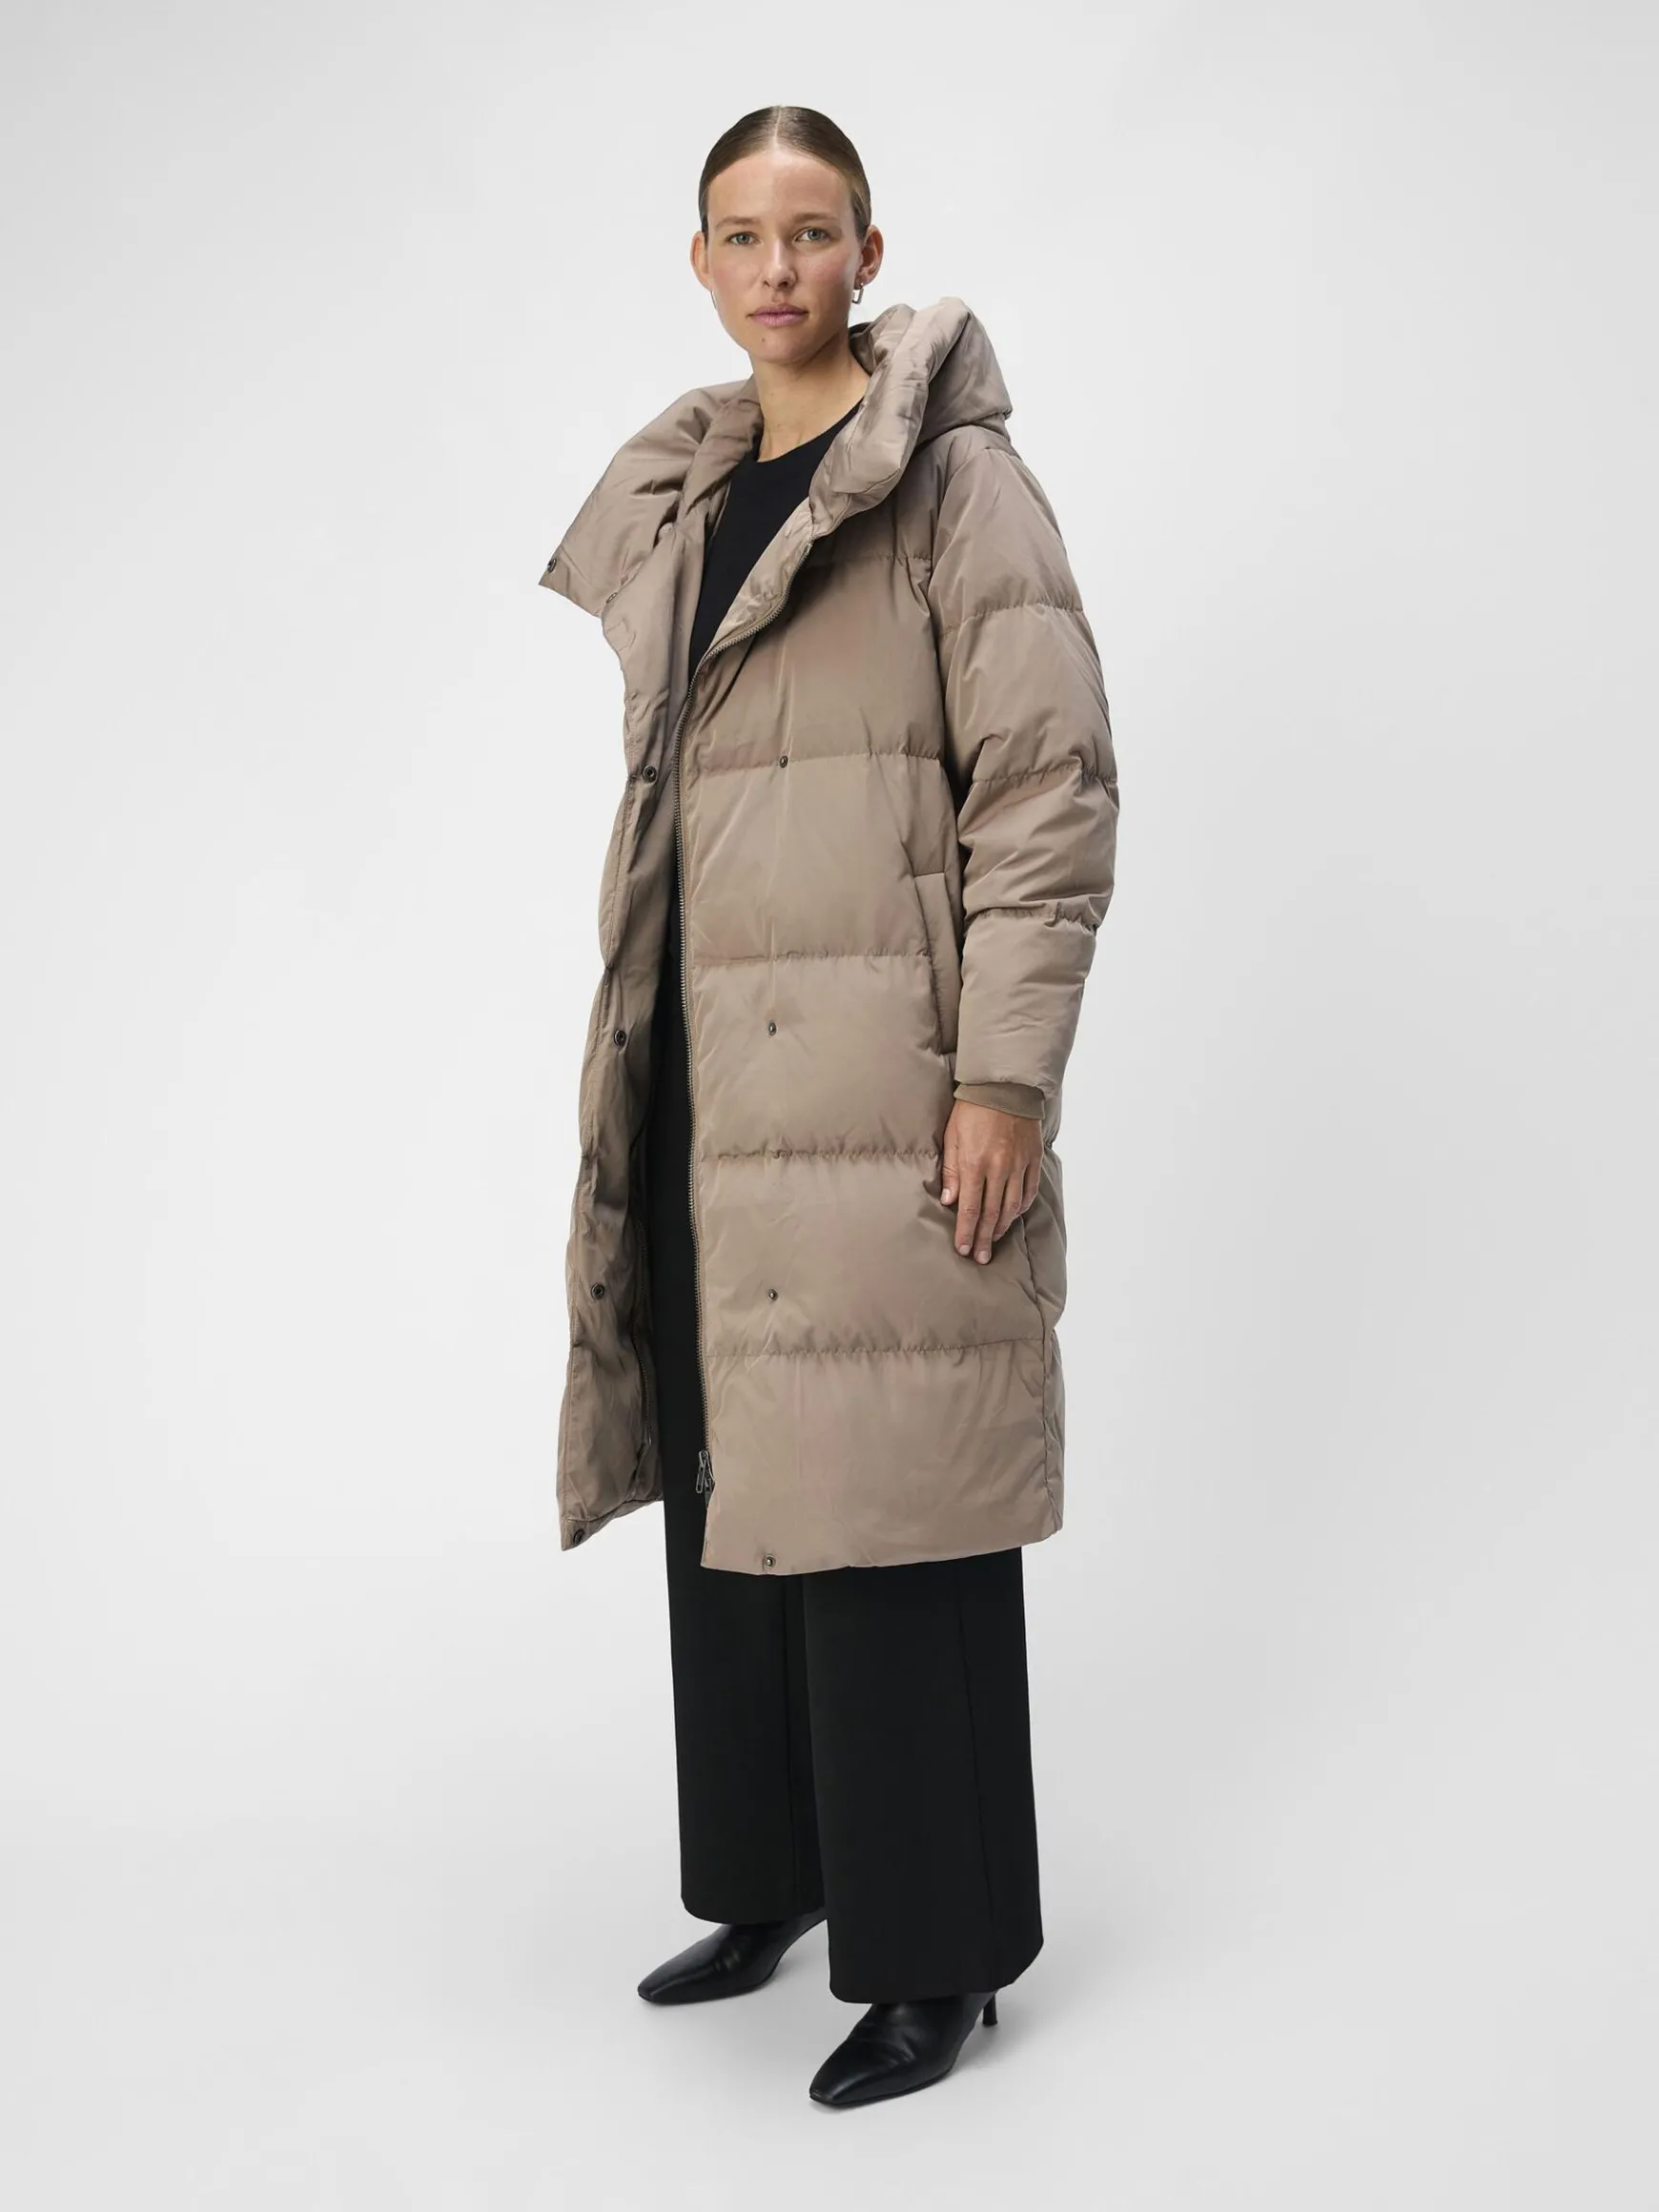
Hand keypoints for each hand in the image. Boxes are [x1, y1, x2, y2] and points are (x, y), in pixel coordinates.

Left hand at [940, 1099, 1042, 1262]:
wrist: (1005, 1087)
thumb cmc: (972, 1110)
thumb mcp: (953, 1137)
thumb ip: (951, 1170)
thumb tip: (949, 1201)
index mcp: (975, 1163)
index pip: (969, 1207)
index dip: (965, 1231)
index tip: (962, 1249)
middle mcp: (999, 1168)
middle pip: (990, 1213)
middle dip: (983, 1238)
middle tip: (979, 1257)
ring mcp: (1018, 1165)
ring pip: (1011, 1207)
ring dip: (1001, 1227)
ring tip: (993, 1241)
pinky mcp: (1033, 1159)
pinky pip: (1028, 1191)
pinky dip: (1020, 1208)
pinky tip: (1013, 1217)